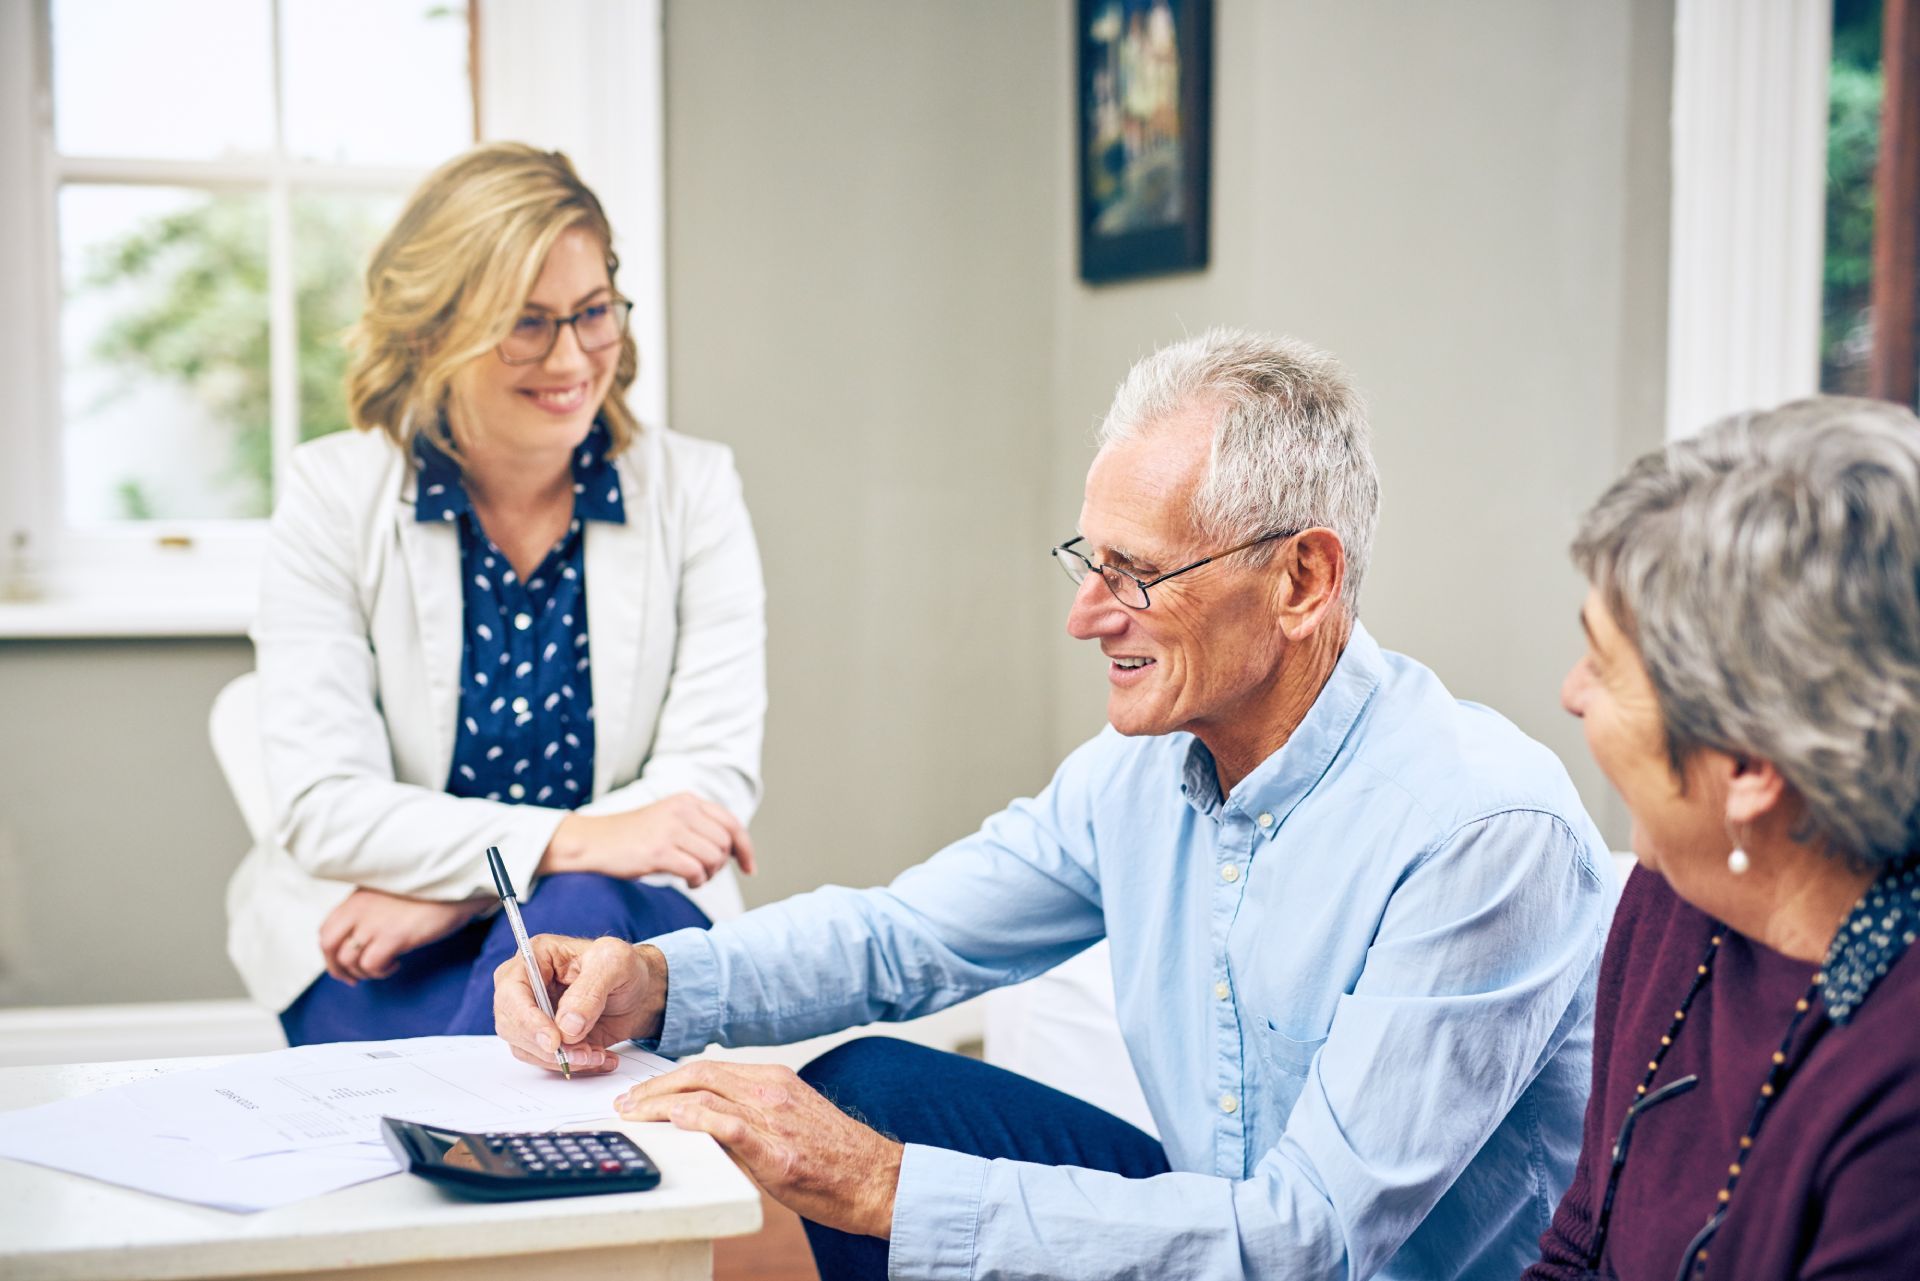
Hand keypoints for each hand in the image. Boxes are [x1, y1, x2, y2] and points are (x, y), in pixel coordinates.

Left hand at [318, 888, 487, 983]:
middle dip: (337, 969)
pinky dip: (380, 972)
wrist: (458, 885)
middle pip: (329, 946)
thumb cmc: (429, 892)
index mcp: (357, 898)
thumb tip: (360, 940)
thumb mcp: (389, 894)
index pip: (326, 929)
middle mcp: (359, 908)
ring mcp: (375, 922)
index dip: (331, 953)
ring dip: (364, 973)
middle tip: (354, 980)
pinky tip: (396, 965)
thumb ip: (370, 911)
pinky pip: (372, 965)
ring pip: (349, 960)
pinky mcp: (394, 936)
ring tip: (385, 968)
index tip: (344, 964)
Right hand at [493, 937, 668, 1072]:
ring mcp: (534, 1015)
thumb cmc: (625, 967)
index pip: (512, 992)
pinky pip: (546, 1060)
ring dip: (562, 1059)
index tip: (554, 1041)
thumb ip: (590, 990)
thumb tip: (566, 1026)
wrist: (640, 992)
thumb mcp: (616, 963)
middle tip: (583, 1053)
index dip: (527, 1020)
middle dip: (547, 1046)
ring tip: (598, 1054)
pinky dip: (573, 1065)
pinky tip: (600, 1057)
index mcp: (536, 957)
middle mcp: (527, 987)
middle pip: (512, 1025)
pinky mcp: (546, 1038)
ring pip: (527, 1048)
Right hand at [541, 792, 757, 885]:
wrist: (593, 842)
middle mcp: (682, 810)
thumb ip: (698, 827)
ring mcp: (670, 829)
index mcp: (688, 801)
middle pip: (725, 843)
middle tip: (706, 874)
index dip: (745, 848)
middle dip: (722, 865)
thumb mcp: (669, 819)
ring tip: (694, 877)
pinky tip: (688, 882)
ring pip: (713, 858)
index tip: (749, 868)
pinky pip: (695, 870)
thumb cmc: (633, 837)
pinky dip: (697, 881)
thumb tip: (732, 850)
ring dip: (709, 874)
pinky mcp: (658, 851)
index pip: (731, 824)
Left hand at [617, 1061, 901, 1237]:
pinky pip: (728, 1126)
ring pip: (705, 1095)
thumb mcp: (793, 1120)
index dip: (668, 1079)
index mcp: (774, 1079)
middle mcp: (771, 1090)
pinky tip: (673, 1121)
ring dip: (659, 1104)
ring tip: (634, 1116)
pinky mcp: (777, 1152)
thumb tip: (707, 1122)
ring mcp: (774, 1119)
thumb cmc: (837, 1157)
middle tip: (626, 1104)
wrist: (878, 1181)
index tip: (643, 1093)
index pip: (708, 1068)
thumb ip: (753, 1113)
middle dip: (654, 1088)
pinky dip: (696, 1119)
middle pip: (698, 1074)